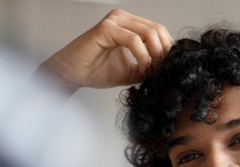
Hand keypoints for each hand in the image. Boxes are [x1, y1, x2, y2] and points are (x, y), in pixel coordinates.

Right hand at [39, 9, 172, 90]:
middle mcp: (123, 18)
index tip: (168, 70)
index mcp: (130, 24)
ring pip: (149, 33)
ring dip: (155, 56)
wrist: (71, 74)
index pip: (159, 31)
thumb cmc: (96, 71)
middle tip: (163, 72)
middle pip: (158, 29)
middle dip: (164, 53)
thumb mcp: (131, 71)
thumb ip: (148, 67)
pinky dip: (142, 56)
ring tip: (152, 72)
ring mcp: (114, 20)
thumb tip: (168, 70)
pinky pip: (133, 40)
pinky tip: (141, 69)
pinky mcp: (106, 28)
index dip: (167, 50)